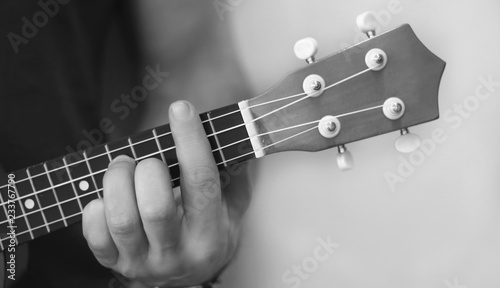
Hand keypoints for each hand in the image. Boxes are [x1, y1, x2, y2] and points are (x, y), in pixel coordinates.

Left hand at [82, 101, 250, 286]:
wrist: (184, 279)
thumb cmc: (207, 235)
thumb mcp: (232, 208)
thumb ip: (234, 175)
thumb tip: (235, 136)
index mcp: (211, 235)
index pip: (201, 183)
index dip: (191, 142)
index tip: (181, 109)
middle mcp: (177, 253)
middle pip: (155, 206)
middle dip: (147, 169)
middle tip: (145, 158)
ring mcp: (143, 262)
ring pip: (122, 219)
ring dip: (117, 181)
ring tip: (122, 168)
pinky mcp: (115, 264)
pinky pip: (94, 236)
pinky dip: (95, 207)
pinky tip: (108, 198)